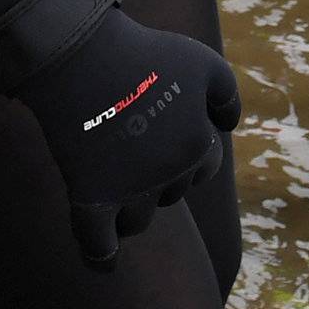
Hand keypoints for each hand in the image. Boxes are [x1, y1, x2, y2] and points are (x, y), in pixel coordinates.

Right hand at [0, 0, 240, 269]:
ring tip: (104, 171)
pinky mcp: (91, 196)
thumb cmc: (141, 52)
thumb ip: (225, 95)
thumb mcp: (201, 60)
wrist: (81, 52)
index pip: (202, 169)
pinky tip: (102, 257)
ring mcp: (130, 190)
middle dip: (153, 174)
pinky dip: (101, 253)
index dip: (183, 150)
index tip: (157, 130)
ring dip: (127, 206)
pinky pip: (99, 244)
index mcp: (196, 145)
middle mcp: (169, 175)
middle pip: (167, 194)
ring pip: (137, 220)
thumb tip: (227, 126)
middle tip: (124, 137)